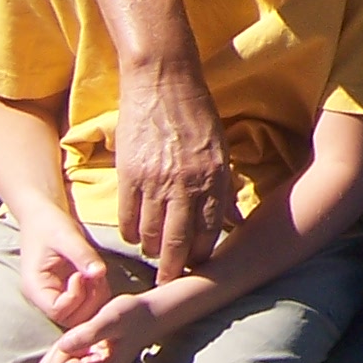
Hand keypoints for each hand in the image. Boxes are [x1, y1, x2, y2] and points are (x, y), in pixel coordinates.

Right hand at [15, 206, 109, 326]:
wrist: (44, 215)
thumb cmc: (50, 223)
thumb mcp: (66, 235)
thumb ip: (82, 255)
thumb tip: (99, 273)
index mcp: (35, 287)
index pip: (57, 311)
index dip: (75, 297)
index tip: (81, 274)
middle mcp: (44, 297)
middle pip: (71, 319)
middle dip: (89, 300)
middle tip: (95, 275)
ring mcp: (57, 295)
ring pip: (81, 314)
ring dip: (95, 297)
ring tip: (96, 272)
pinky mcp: (69, 291)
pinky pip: (87, 303)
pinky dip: (97, 292)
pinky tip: (97, 274)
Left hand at [36, 293, 155, 362]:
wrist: (148, 317)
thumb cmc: (131, 314)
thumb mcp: (111, 317)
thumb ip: (87, 333)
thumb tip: (63, 346)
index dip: (59, 350)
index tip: (80, 334)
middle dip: (60, 352)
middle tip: (84, 334)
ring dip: (64, 352)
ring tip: (87, 337)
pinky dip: (68, 354)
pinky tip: (87, 342)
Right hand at [116, 71, 239, 282]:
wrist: (161, 79)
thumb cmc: (196, 112)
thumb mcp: (220, 148)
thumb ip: (223, 188)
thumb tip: (235, 220)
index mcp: (214, 177)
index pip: (208, 233)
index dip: (201, 256)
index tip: (197, 269)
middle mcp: (186, 184)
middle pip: (177, 244)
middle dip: (173, 269)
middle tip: (169, 283)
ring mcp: (155, 182)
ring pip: (150, 236)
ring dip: (151, 250)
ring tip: (153, 254)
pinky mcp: (128, 176)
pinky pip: (127, 219)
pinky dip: (131, 232)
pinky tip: (135, 234)